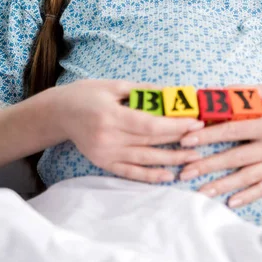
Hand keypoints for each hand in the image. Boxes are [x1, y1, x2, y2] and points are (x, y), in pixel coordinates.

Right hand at [54, 78, 204, 183]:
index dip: (175, 126)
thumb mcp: (113, 86)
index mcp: (111, 115)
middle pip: (150, 142)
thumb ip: (143, 91)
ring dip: (171, 160)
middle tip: (203, 139)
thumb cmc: (86, 94)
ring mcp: (106, 154)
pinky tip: (168, 175)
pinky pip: (131, 172)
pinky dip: (150, 176)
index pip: (150, 125)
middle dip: (179, 140)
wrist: (59, 114)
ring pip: (145, 159)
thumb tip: (172, 93)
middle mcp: (109, 138)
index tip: (196, 123)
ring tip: (194, 158)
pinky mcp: (104, 163)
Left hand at [178, 84, 261, 207]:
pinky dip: (247, 196)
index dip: (207, 135)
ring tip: (200, 191)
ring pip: (246, 177)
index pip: (232, 131)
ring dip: (221, 185)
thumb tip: (218, 91)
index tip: (186, 141)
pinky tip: (230, 202)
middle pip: (235, 158)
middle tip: (183, 171)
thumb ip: (247, 91)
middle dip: (207, 165)